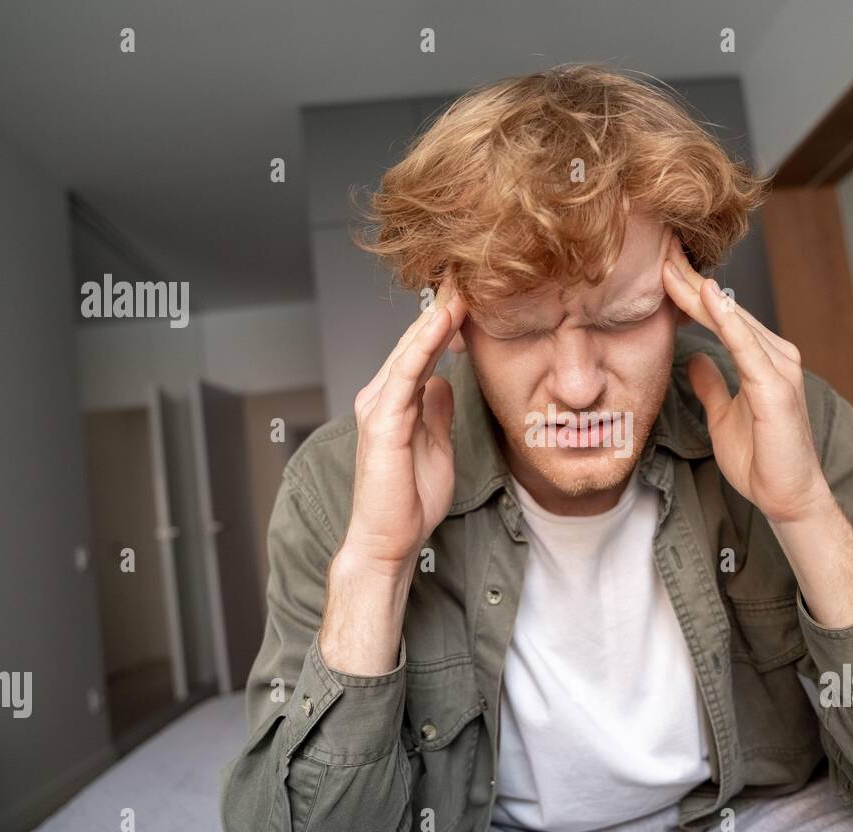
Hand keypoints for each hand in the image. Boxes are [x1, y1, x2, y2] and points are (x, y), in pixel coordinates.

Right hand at [340, 280, 467, 575]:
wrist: (390, 540)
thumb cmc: (410, 500)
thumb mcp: (436, 445)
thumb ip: (436, 411)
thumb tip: (444, 383)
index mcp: (395, 400)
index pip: (423, 349)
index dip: (446, 319)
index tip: (474, 291)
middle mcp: (381, 396)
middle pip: (415, 340)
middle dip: (442, 305)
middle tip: (468, 270)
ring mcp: (378, 406)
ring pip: (410, 348)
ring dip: (435, 315)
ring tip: (461, 284)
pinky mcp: (382, 421)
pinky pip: (406, 372)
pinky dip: (424, 343)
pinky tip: (442, 320)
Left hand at [662, 237, 832, 523]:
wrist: (786, 496)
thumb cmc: (762, 459)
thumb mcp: (723, 415)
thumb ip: (713, 384)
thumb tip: (695, 358)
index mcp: (762, 359)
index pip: (721, 317)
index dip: (691, 293)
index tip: (661, 269)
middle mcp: (775, 356)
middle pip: (726, 311)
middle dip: (692, 283)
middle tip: (660, 252)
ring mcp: (779, 369)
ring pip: (733, 321)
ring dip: (702, 293)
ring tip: (673, 267)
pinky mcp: (776, 387)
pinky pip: (747, 347)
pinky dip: (728, 320)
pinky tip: (709, 298)